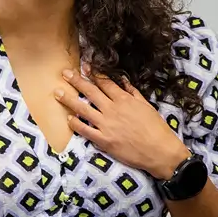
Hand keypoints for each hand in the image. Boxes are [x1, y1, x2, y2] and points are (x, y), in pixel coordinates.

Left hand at [57, 69, 191, 177]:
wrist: (160, 151)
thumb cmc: (156, 128)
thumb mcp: (146, 106)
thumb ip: (133, 93)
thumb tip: (123, 81)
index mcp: (124, 99)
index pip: (105, 82)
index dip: (93, 73)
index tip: (84, 66)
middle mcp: (112, 109)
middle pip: (90, 91)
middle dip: (76, 80)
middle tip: (65, 73)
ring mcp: (106, 125)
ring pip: (83, 109)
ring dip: (69, 99)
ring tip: (57, 92)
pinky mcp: (103, 140)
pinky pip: (85, 130)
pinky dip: (75, 124)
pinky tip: (68, 119)